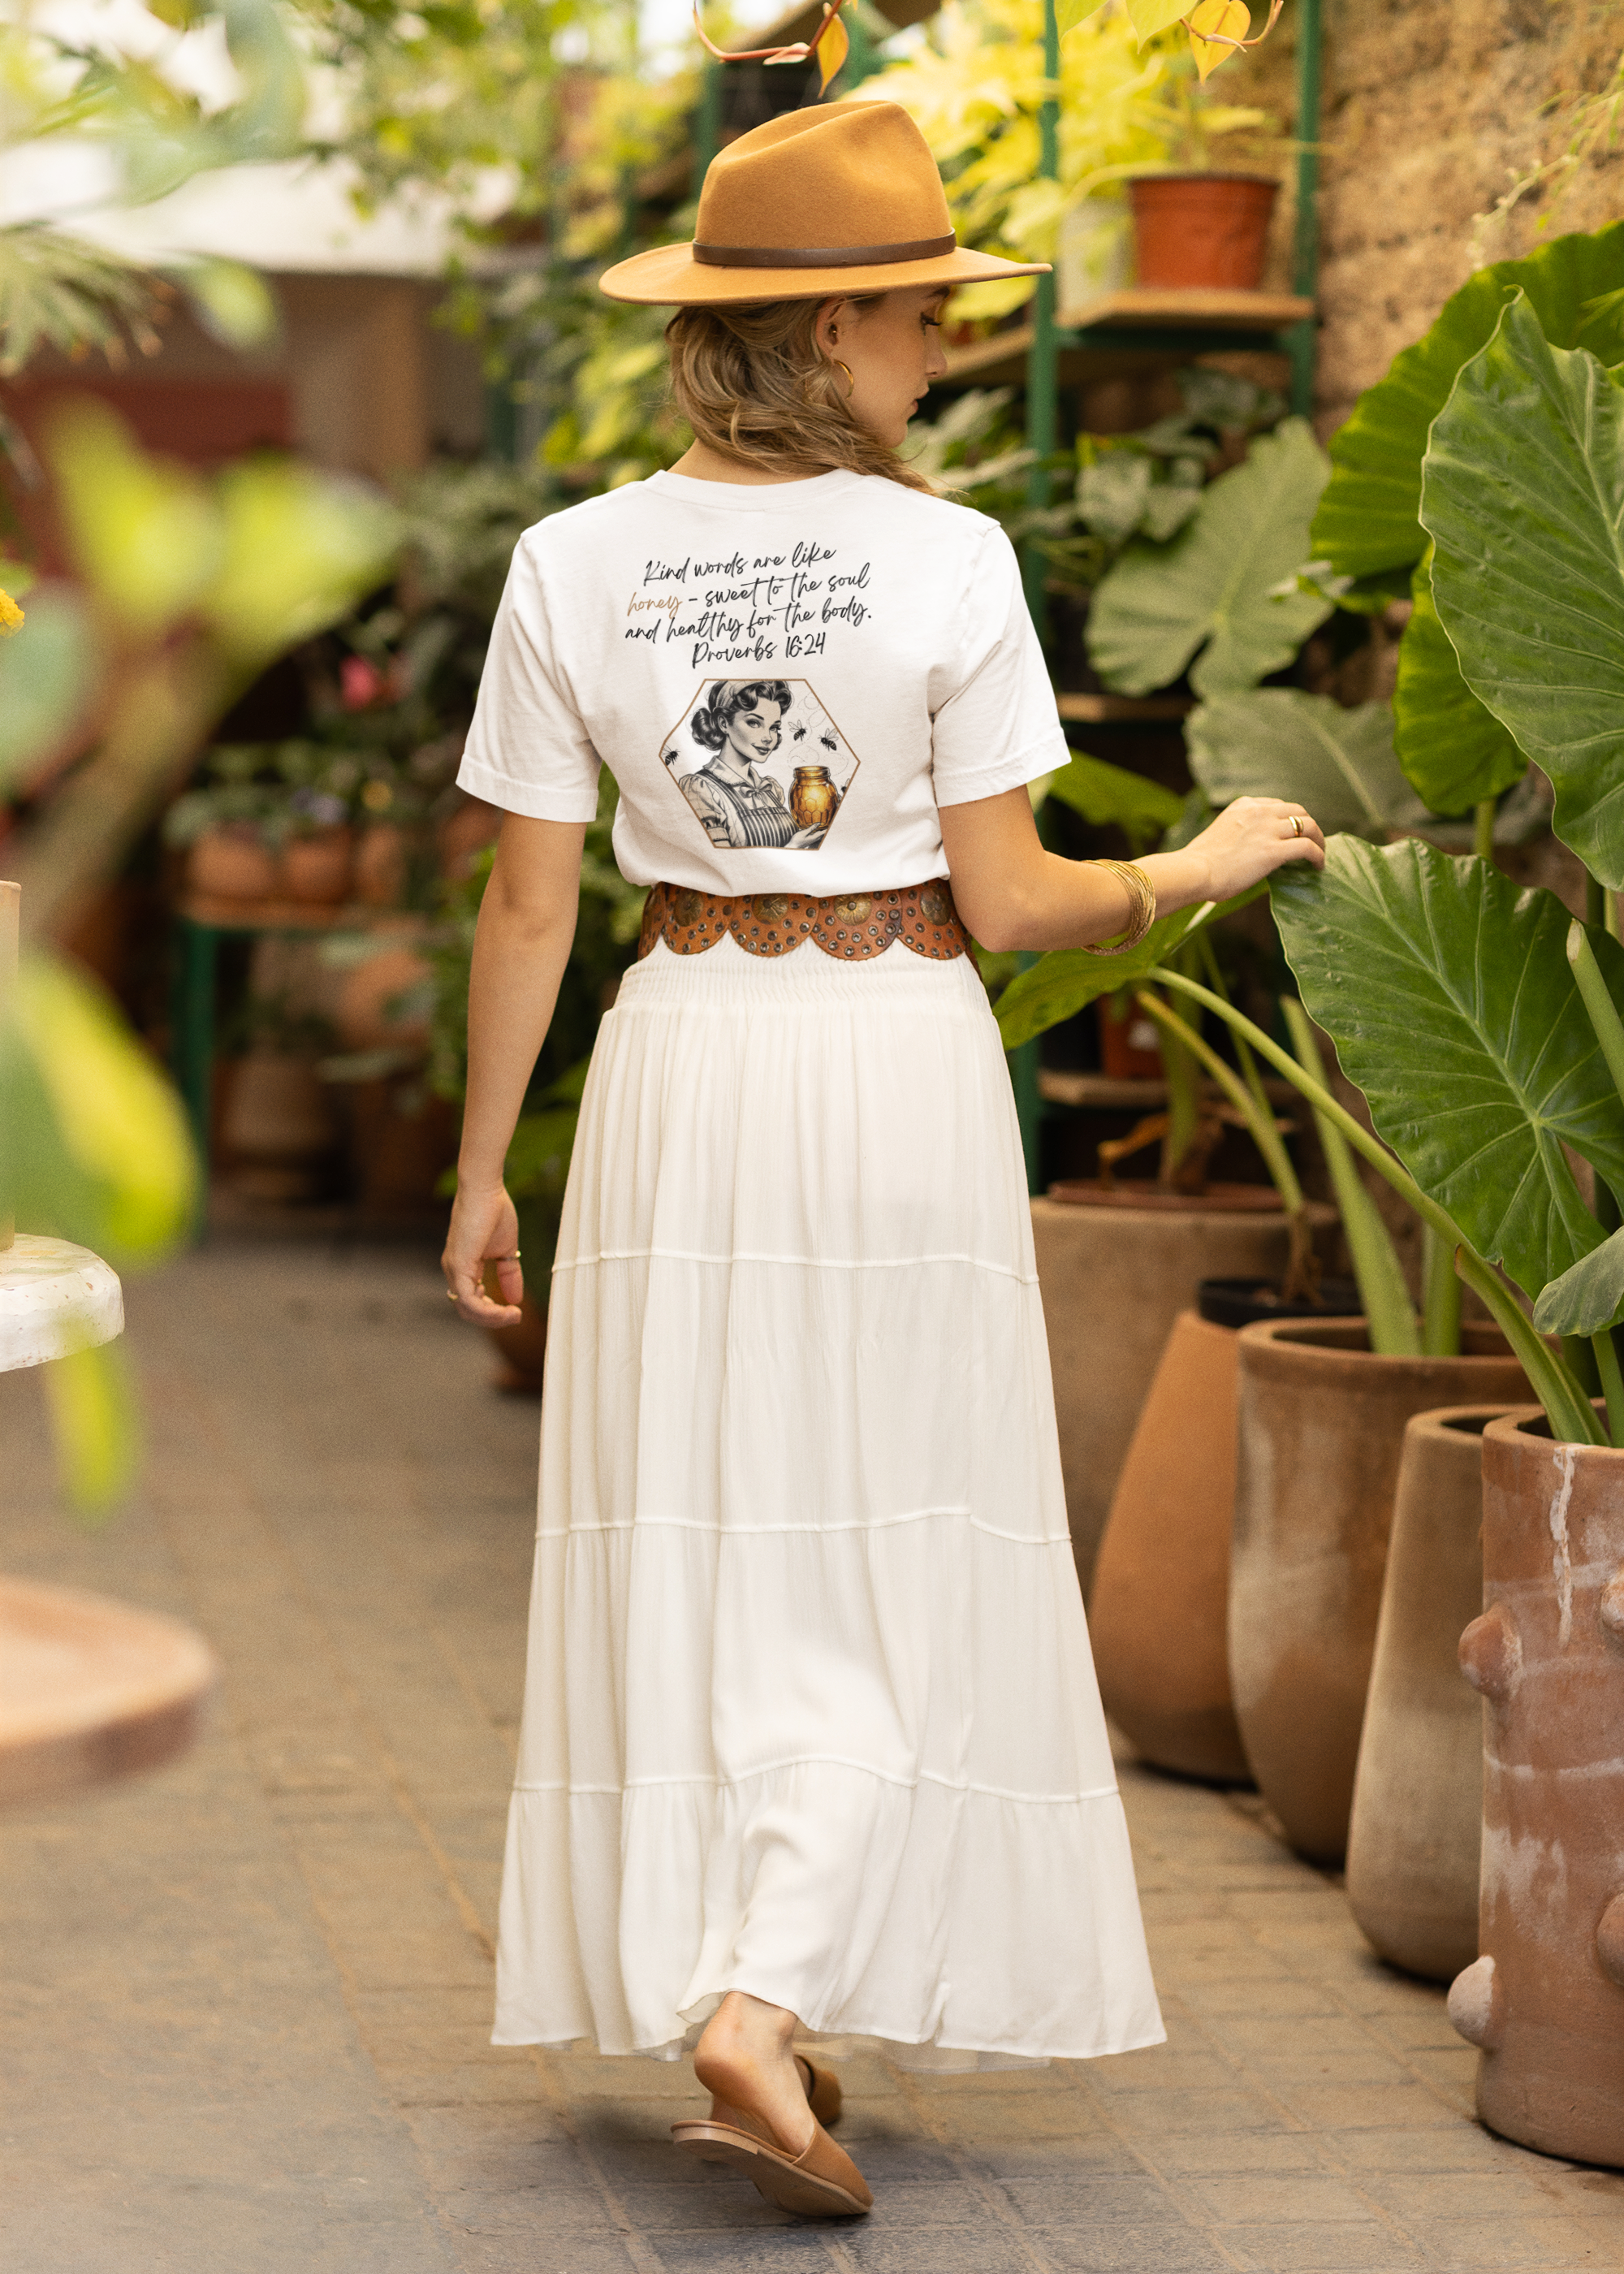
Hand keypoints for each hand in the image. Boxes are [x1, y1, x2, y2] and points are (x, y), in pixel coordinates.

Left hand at [442, 1182, 524, 1324]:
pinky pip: (469, 1301)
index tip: (514, 1310)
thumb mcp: (506, 1250)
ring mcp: (454, 1269)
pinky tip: (507, 1309)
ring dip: (492, 1318)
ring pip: (467, 1310)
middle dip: (492, 1319)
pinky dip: (488, 1311)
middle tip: (515, 1317)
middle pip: (467, 1310)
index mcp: (463, 1266)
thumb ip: (509, 1274)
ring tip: (514, 1315)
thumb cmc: (494, 1211)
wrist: (485, 1189)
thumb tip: (516, 1299)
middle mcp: (454, 1270)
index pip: (471, 1300)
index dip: (491, 1311)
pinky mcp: (459, 1266)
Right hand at [1187, 798, 1324, 899]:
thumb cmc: (1198, 863)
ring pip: (1308, 825)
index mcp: (1244, 805)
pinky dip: (1318, 856)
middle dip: (1308, 825)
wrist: (1194, 872)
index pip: (1277, 805)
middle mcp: (1259, 812)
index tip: (1292, 833)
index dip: (1289, 819)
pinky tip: (1319, 866)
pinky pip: (1307, 848)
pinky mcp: (1274, 850)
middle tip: (1312, 841)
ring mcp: (1268, 830)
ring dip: (1318, 840)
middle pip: (1298, 810)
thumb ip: (1239, 833)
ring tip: (1320, 853)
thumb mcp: (1221, 834)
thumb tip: (1249, 851)